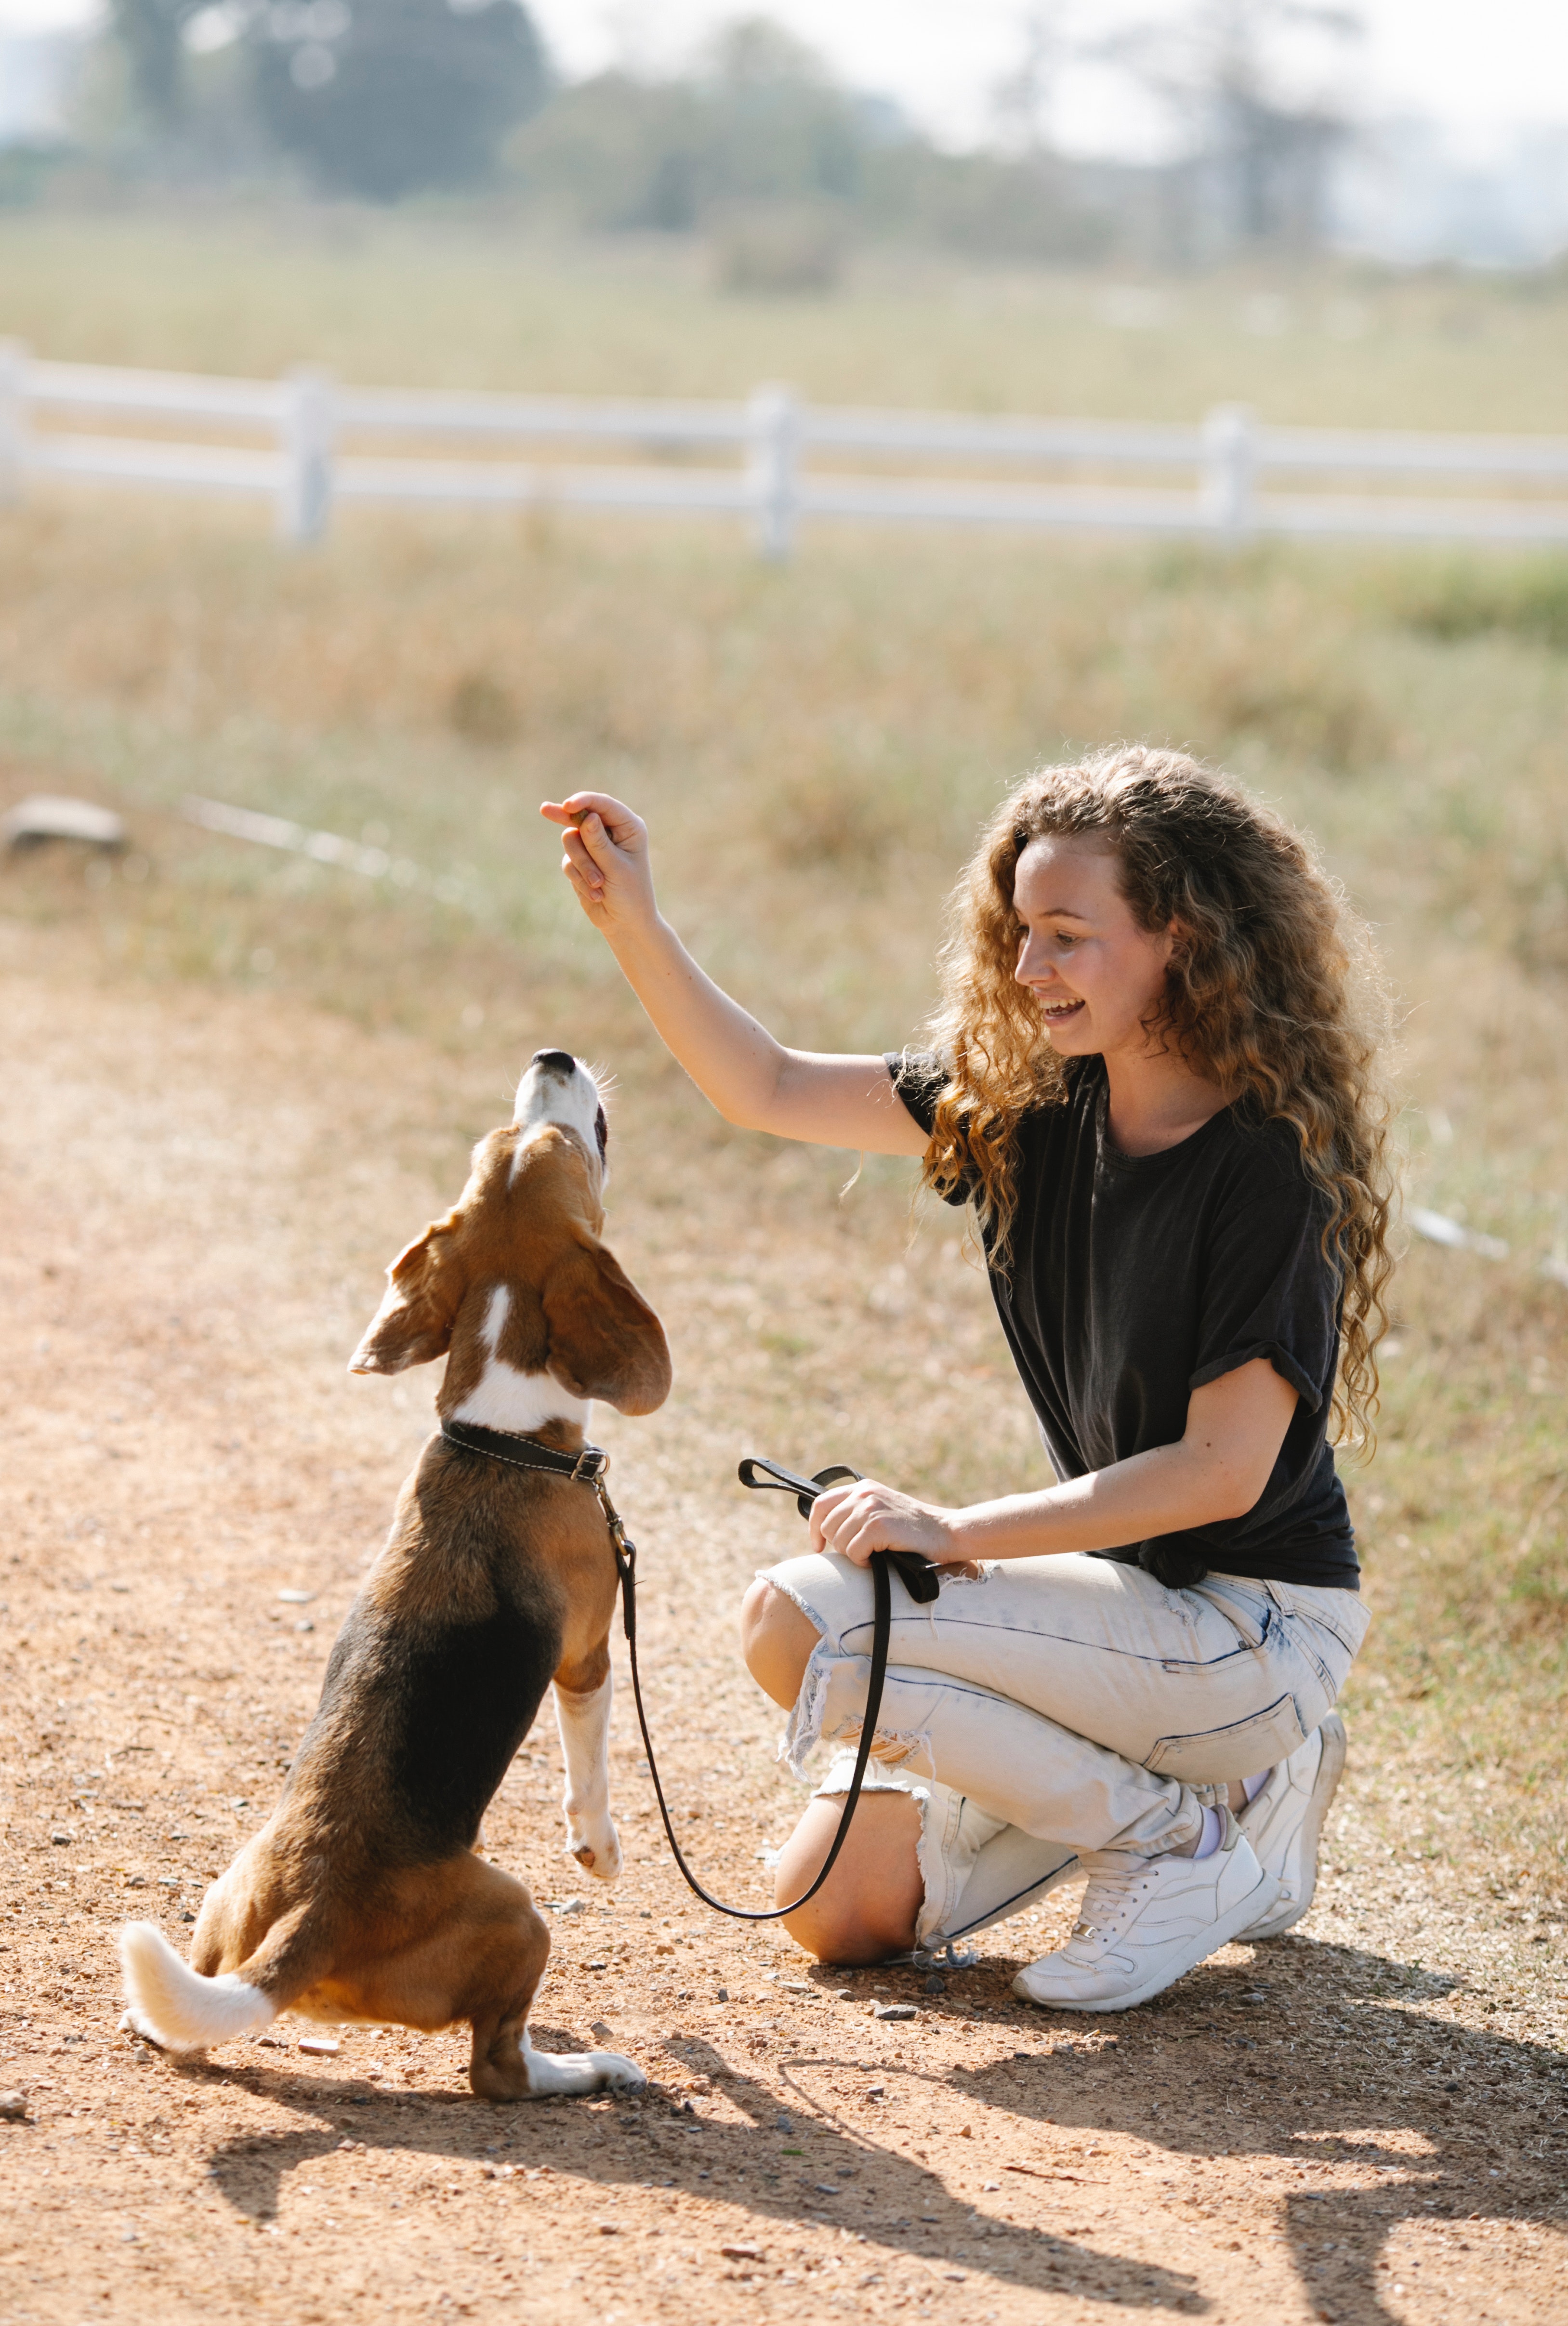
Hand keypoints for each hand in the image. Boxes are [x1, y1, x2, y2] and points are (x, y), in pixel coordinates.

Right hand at [539, 793, 657, 940]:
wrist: (625, 923)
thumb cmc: (630, 894)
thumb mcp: (616, 867)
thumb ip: (599, 843)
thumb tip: (588, 817)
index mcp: (628, 827)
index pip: (604, 805)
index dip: (584, 801)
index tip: (567, 805)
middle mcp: (610, 832)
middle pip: (580, 817)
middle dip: (566, 819)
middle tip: (544, 809)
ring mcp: (593, 846)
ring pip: (571, 841)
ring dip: (581, 864)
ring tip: (598, 884)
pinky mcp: (580, 861)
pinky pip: (568, 862)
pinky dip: (579, 878)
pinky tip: (595, 893)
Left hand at [808, 1477, 962, 1569]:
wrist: (946, 1532)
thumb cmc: (914, 1530)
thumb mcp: (882, 1509)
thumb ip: (857, 1511)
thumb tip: (824, 1531)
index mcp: (863, 1487)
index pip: (821, 1504)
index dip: (814, 1527)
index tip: (818, 1546)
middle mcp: (863, 1494)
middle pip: (828, 1527)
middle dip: (840, 1546)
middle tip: (861, 1553)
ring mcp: (870, 1508)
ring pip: (839, 1542)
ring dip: (854, 1554)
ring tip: (874, 1554)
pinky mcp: (877, 1526)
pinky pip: (853, 1552)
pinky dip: (863, 1562)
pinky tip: (879, 1559)